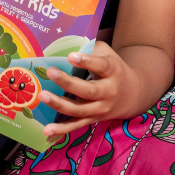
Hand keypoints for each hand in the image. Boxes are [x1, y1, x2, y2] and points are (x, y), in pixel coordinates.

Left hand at [39, 42, 160, 138]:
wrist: (132, 94)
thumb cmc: (114, 68)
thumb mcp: (108, 54)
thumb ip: (91, 48)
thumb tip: (65, 45)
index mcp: (113, 71)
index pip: (101, 66)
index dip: (86, 61)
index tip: (71, 56)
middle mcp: (108, 92)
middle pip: (88, 90)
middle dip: (68, 82)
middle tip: (50, 72)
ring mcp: (100, 108)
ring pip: (79, 110)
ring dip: (59, 104)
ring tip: (42, 96)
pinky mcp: (93, 119)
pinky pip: (76, 126)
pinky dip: (61, 130)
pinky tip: (46, 130)